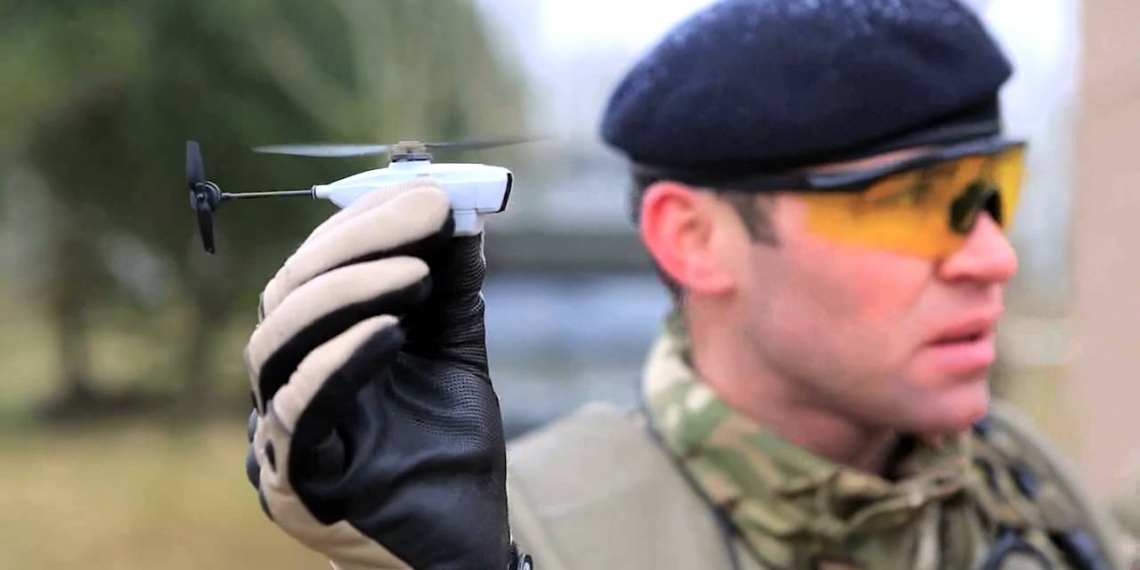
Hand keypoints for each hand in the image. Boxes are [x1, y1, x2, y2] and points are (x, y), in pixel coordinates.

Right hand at [242, 181, 521, 569]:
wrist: (461, 542)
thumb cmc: (448, 452)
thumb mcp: (454, 356)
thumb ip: (451, 294)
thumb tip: (461, 217)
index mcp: (316, 346)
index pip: (314, 268)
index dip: (364, 222)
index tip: (429, 192)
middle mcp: (285, 381)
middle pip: (287, 293)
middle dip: (357, 243)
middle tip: (427, 213)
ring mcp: (279, 432)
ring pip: (275, 343)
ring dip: (346, 293)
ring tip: (415, 274)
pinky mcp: (295, 479)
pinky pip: (298, 411)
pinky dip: (341, 361)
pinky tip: (393, 332)